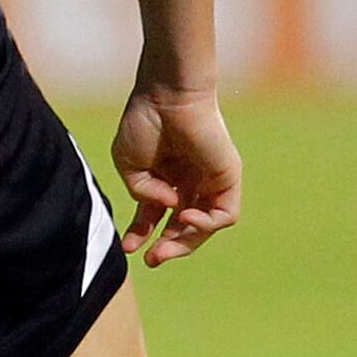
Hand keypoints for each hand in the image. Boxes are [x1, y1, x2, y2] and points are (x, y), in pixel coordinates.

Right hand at [113, 83, 238, 265]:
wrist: (167, 96)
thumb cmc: (144, 123)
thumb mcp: (128, 165)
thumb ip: (142, 193)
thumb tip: (169, 208)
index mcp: (165, 179)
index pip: (157, 217)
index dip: (142, 234)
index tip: (128, 248)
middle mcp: (189, 184)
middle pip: (182, 228)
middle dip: (167, 247)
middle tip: (151, 260)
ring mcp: (210, 183)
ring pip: (204, 226)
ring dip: (184, 242)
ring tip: (162, 249)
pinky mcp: (228, 179)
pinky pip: (224, 215)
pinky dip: (205, 223)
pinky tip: (183, 217)